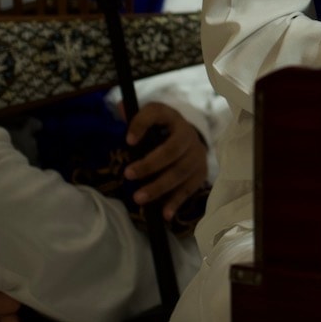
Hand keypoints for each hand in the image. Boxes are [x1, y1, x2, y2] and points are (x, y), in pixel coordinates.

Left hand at [124, 103, 208, 220]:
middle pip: (172, 149)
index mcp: (171, 117)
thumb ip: (134, 117)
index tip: (127, 141)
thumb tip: (120, 107)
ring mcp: (197, 154)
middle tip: (128, 175)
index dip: (142, 125)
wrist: (188, 138)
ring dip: (159, 186)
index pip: (156, 114)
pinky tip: (164, 214)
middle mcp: (187, 134)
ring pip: (180, 171)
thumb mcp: (150, 119)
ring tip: (138, 198)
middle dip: (149, 164)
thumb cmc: (161, 130)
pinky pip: (189, 188)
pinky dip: (176, 201)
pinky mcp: (200, 172)